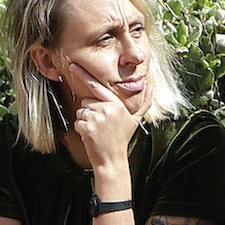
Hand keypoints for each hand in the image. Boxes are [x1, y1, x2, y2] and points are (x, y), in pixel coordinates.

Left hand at [64, 63, 141, 180]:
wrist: (112, 159)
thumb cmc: (122, 138)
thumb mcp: (135, 119)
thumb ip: (144, 102)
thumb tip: (151, 86)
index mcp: (116, 103)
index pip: (97, 86)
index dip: (83, 74)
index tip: (73, 65)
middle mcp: (106, 108)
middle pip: (87, 100)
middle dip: (90, 111)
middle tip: (100, 124)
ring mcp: (96, 117)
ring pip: (81, 111)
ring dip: (86, 121)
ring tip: (97, 130)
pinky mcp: (87, 127)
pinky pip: (77, 122)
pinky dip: (81, 130)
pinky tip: (91, 136)